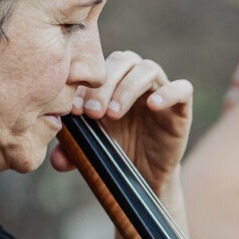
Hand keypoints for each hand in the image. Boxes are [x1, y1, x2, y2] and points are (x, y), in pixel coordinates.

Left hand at [52, 51, 194, 194]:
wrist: (144, 177)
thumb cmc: (115, 155)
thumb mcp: (89, 151)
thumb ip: (72, 150)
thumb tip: (56, 159)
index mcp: (111, 82)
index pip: (98, 67)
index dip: (84, 84)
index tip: (73, 111)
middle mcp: (135, 80)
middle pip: (122, 60)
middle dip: (104, 85)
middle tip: (92, 113)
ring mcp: (160, 90)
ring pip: (147, 68)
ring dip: (127, 88)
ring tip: (113, 113)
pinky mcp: (182, 106)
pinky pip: (182, 89)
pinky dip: (168, 92)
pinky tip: (152, 106)